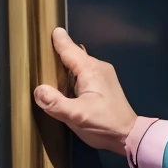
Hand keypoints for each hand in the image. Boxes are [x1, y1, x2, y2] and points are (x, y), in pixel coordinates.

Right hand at [33, 28, 136, 154]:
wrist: (129, 137)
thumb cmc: (106, 125)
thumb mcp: (77, 116)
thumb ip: (55, 103)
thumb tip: (38, 90)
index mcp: (91, 70)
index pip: (69, 49)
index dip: (56, 41)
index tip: (46, 30)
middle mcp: (98, 68)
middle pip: (71, 56)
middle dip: (56, 57)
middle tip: (38, 58)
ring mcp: (102, 76)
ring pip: (76, 66)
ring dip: (63, 69)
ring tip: (46, 72)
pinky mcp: (102, 86)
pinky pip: (81, 75)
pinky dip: (70, 78)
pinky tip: (61, 86)